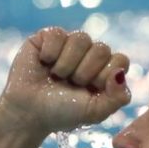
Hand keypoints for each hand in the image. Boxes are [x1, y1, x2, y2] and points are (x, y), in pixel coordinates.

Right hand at [0, 27, 130, 133]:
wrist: (28, 112)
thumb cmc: (61, 113)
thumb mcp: (94, 112)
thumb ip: (117, 98)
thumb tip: (121, 73)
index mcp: (105, 72)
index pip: (121, 60)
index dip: (105, 75)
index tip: (90, 90)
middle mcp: (89, 55)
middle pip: (102, 49)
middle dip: (85, 72)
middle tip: (70, 84)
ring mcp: (69, 44)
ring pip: (81, 38)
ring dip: (67, 64)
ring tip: (57, 76)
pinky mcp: (48, 37)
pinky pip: (58, 34)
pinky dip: (50, 53)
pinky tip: (44, 63)